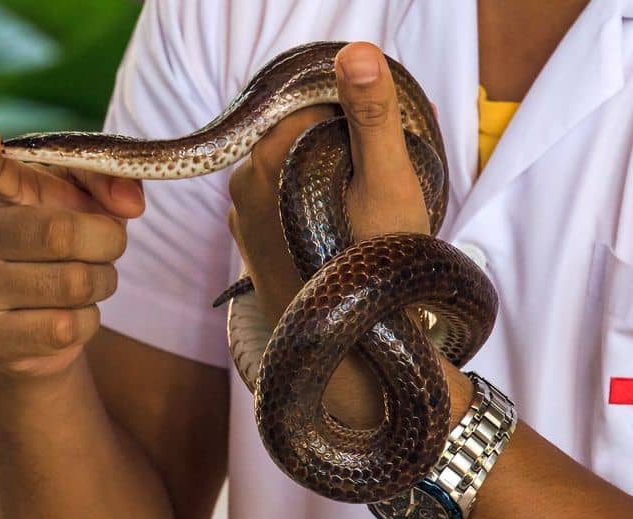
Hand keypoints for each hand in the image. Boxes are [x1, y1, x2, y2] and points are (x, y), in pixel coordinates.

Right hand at [0, 125, 144, 378]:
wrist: (34, 328)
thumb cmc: (63, 246)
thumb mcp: (86, 202)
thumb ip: (110, 183)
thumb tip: (132, 204)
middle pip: (60, 233)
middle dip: (107, 241)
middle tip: (109, 244)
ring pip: (74, 284)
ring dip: (102, 281)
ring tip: (87, 279)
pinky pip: (65, 327)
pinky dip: (87, 321)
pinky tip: (70, 314)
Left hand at [228, 42, 429, 320]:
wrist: (349, 353)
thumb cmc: (370, 266)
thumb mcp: (384, 182)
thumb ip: (371, 115)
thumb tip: (356, 50)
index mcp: (269, 157)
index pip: (314, 96)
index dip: (359, 109)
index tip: (390, 139)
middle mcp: (243, 180)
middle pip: (303, 129)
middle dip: (349, 138)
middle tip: (389, 170)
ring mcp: (242, 211)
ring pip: (296, 162)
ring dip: (336, 168)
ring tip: (371, 202)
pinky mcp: (251, 236)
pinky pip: (286, 195)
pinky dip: (318, 197)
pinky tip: (348, 221)